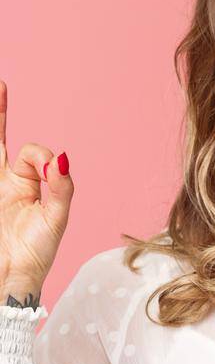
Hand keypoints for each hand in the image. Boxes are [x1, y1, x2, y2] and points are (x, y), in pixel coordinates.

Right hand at [0, 80, 73, 302]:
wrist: (10, 280)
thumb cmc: (35, 254)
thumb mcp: (56, 219)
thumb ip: (60, 188)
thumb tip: (60, 157)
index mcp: (26, 184)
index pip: (31, 153)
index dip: (39, 157)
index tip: (47, 170)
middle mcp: (3, 181)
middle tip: (0, 83)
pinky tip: (0, 127)